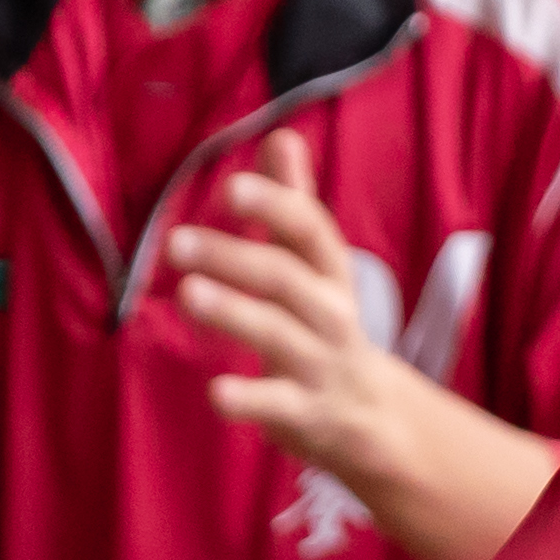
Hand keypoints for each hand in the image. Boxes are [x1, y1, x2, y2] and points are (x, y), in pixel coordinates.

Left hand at [164, 133, 559, 559]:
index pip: (311, 231)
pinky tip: (215, 392)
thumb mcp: (319, 269)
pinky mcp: (308, 415)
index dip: (275, 206)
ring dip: (235, 314)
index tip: (230, 187)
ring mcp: (322, 367)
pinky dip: (249, 399)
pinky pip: (279, 406)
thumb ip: (294, 207)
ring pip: (281, 337)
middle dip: (236, 258)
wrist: (383, 424)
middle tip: (176, 242)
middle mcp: (331, 315)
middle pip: (289, 279)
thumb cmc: (331, 330)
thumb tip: (280, 135)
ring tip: (186, 294)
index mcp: (331, 275)